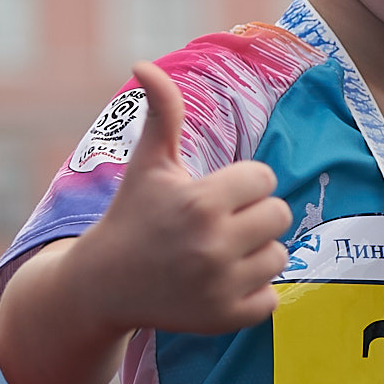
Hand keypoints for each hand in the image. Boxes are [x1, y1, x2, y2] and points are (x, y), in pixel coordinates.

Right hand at [65, 62, 291, 334]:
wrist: (104, 285)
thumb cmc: (133, 216)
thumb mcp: (148, 164)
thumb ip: (161, 112)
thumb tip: (144, 64)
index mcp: (201, 202)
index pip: (264, 179)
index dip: (241, 184)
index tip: (214, 195)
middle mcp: (213, 245)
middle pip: (279, 215)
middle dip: (253, 216)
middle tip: (219, 225)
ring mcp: (221, 286)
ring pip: (279, 255)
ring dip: (256, 253)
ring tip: (219, 254)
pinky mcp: (225, 318)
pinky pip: (272, 298)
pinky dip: (253, 293)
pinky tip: (221, 284)